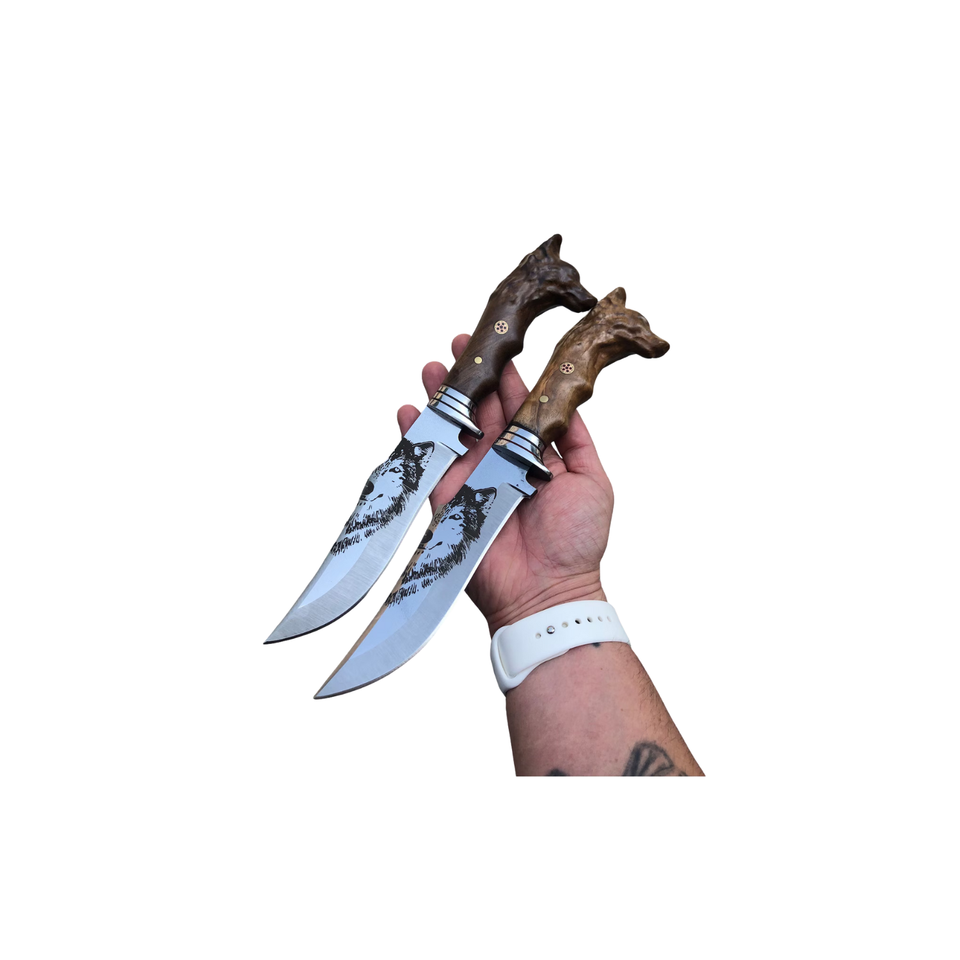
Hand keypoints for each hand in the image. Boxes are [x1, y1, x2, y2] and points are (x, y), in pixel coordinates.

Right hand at [397, 333, 613, 634]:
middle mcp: (502, 462)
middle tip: (460, 344)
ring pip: (454, 429)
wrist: (548, 590)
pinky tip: (409, 410)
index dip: (508, 376)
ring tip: (433, 368)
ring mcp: (474, 479)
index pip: (519, 406)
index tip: (499, 345)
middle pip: (482, 410)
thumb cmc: (579, 540)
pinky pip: (429, 464)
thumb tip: (565, 402)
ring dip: (443, 398)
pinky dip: (417, 437)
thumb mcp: (593, 479)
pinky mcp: (449, 501)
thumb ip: (576, 439)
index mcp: (536, 454)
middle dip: (471, 377)